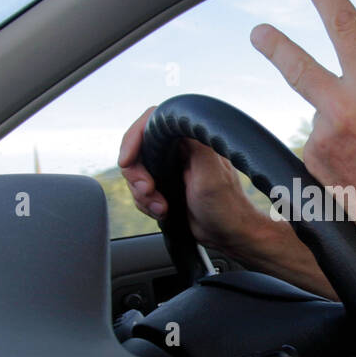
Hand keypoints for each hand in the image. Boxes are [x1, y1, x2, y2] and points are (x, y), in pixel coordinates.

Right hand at [116, 106, 269, 252]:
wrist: (228, 234)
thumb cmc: (226, 206)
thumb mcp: (210, 174)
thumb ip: (196, 146)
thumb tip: (182, 121)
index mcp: (190, 140)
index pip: (151, 123)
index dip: (134, 140)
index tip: (127, 161)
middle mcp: (179, 150)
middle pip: (138, 151)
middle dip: (136, 175)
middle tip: (149, 190)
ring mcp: (171, 168)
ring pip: (137, 173)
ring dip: (143, 194)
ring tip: (162, 207)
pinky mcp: (166, 186)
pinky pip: (141, 190)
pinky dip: (146, 203)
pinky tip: (163, 211)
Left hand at [249, 0, 355, 293]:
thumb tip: (347, 76)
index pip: (345, 26)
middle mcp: (344, 109)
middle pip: (298, 66)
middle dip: (275, 45)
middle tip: (259, 32)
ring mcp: (322, 140)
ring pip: (318, 119)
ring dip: (338, 133)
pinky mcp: (309, 167)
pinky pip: (314, 150)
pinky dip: (331, 159)